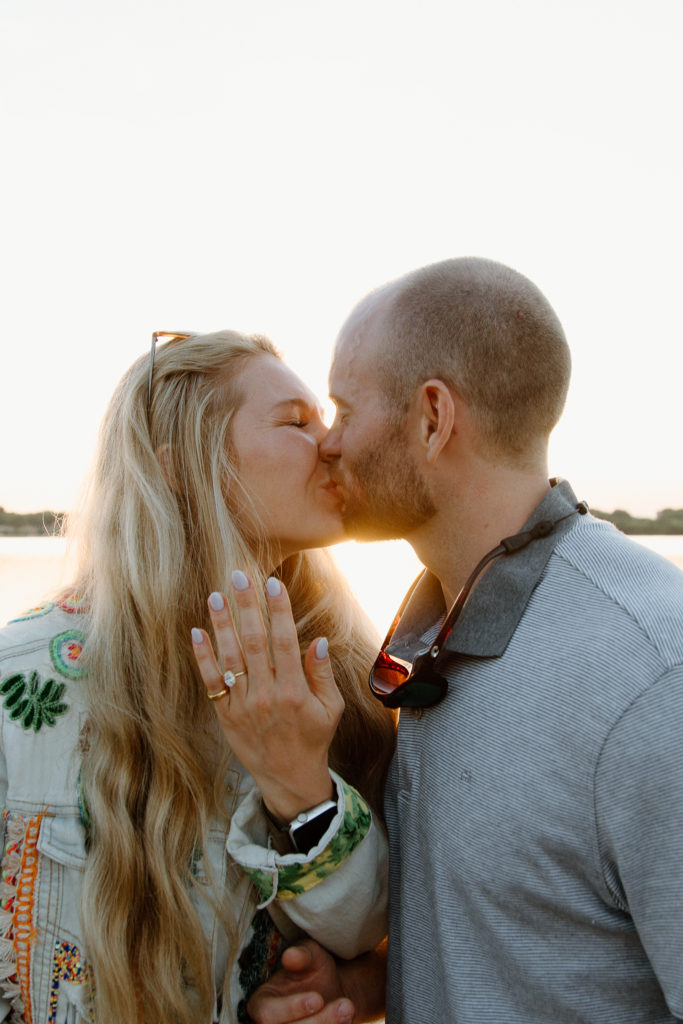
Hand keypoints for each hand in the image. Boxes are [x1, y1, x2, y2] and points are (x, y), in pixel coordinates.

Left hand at [191, 572, 344, 820]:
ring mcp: (243, 705)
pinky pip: (211, 681)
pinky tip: (197, 632)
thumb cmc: (313, 738)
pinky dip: (203, 657)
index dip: (278, 611)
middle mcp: (266, 695)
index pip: (285, 642)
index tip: (272, 584)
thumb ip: (322, 674)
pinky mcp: (225, 715)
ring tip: (216, 596)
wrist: (288, 778)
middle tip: (239, 577)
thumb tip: (318, 640)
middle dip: (247, 607)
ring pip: (230, 658)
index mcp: (294, 692)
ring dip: (222, 625)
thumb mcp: (331, 709)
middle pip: (254, 643)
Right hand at [247, 941, 354, 1023]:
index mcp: (262, 1003)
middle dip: (318, 1022)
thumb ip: (302, 956)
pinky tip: (346, 1020)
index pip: (266, 1014)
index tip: (317, 999)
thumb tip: (290, 956)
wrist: (333, 990)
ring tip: (348, 1010)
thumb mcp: (311, 955)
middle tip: (345, 1006)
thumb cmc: (315, 969)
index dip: (291, 1008)